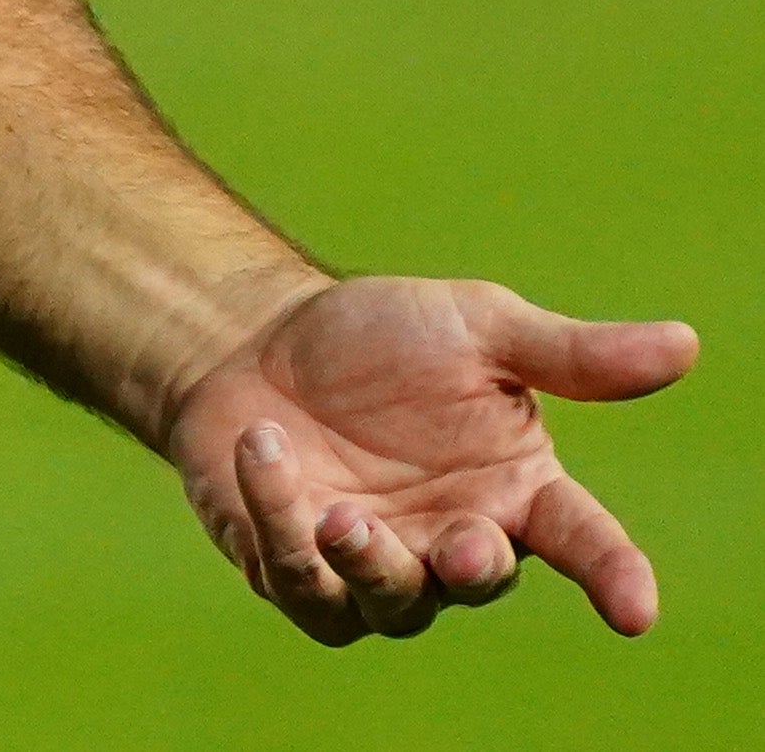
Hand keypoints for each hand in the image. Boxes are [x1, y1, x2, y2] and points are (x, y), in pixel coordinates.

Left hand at [163, 273, 694, 642]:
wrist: (253, 339)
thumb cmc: (379, 338)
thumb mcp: (477, 329)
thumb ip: (570, 354)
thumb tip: (686, 343)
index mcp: (518, 491)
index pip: (584, 543)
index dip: (614, 577)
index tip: (635, 609)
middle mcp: (455, 540)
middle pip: (481, 581)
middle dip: (472, 568)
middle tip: (460, 545)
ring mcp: (378, 566)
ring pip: (392, 603)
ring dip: (370, 563)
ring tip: (339, 513)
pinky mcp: (298, 572)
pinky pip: (298, 577)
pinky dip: (278, 520)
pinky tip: (261, 448)